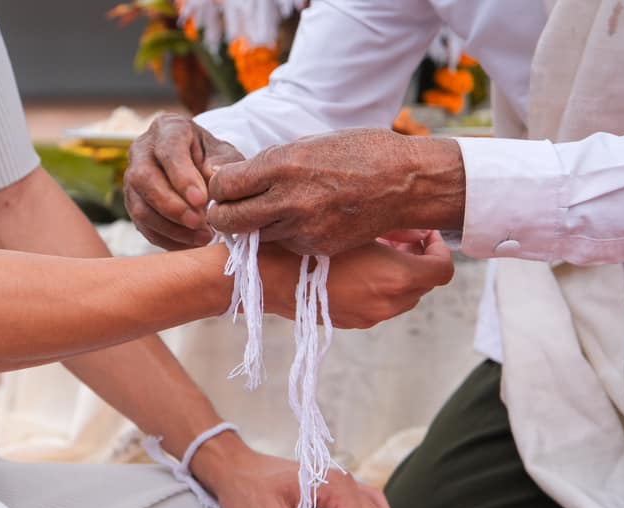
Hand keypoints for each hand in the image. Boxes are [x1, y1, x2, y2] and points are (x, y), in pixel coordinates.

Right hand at [124, 114, 243, 249]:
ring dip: (172, 228)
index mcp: (168, 129)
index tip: (201, 200)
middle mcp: (142, 150)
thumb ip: (223, 165)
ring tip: (203, 237)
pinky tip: (191, 243)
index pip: (168, 152)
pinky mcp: (133, 203)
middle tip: (201, 223)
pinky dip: (167, 239)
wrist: (198, 166)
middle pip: (145, 179)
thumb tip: (214, 179)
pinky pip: (143, 226)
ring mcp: (132, 178)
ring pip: (140, 207)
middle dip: (173, 207)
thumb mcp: (225, 155)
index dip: (182, 178)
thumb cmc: (212, 158)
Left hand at [207, 128, 465, 255]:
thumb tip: (231, 177)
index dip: (217, 188)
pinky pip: (284, 244)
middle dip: (221, 216)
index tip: (224, 187)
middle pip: (227, 220)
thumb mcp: (307, 144)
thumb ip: (268, 164)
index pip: (222, 186)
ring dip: (254, 227)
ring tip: (270, 211)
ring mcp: (302, 228)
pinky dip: (284, 235)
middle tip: (227, 210)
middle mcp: (288, 200)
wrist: (405, 182)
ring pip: (254, 236)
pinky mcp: (316, 247)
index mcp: (282, 165)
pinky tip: (300, 219)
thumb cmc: (358, 153)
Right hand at [326, 230, 453, 327]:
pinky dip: (380, 289)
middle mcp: (390, 303)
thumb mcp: (361, 230)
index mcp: (398, 278)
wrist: (274, 277)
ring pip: (404, 297)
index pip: (443, 270)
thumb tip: (417, 236)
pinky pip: (381, 306)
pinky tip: (358, 272)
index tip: (426, 236)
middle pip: (424, 284)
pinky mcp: (355, 322)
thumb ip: (399, 232)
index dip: (441, 250)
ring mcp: (372, 317)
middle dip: (418, 261)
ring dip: (399, 277)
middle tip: (400, 240)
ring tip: (377, 256)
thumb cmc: (315, 247)